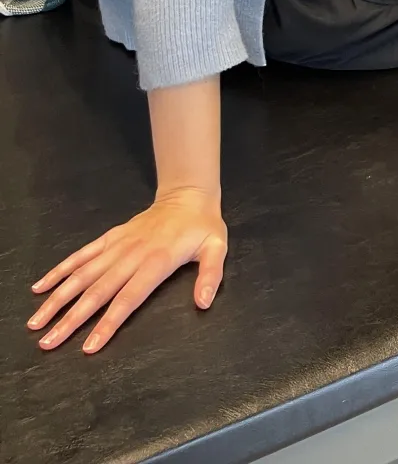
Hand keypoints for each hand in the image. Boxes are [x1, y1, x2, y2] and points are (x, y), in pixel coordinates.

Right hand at [28, 187, 226, 353]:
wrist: (187, 195)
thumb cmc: (202, 227)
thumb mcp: (217, 248)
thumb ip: (210, 275)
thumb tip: (203, 302)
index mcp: (156, 262)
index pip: (128, 298)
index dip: (108, 323)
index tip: (88, 346)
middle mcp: (131, 255)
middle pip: (97, 291)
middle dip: (71, 319)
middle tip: (47, 343)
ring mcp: (117, 245)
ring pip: (82, 274)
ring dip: (58, 298)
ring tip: (36, 322)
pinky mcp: (110, 238)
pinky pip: (81, 255)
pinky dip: (60, 270)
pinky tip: (41, 287)